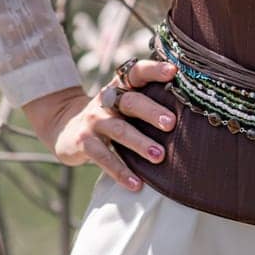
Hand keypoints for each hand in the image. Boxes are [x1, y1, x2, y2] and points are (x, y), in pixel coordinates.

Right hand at [21, 59, 177, 191]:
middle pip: (130, 101)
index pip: (137, 73)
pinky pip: (104, 158)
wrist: (64, 127)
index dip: (154, 70)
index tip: (173, 71)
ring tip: (159, 156)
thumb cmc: (109, 116)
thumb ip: (146, 102)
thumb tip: (189, 111)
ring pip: (119, 130)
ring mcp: (94, 121)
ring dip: (140, 144)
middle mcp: (107, 101)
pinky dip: (121, 172)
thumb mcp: (122, 104)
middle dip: (151, 112)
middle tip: (171, 123)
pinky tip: (136, 184)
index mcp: (120, 87)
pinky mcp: (84, 143)